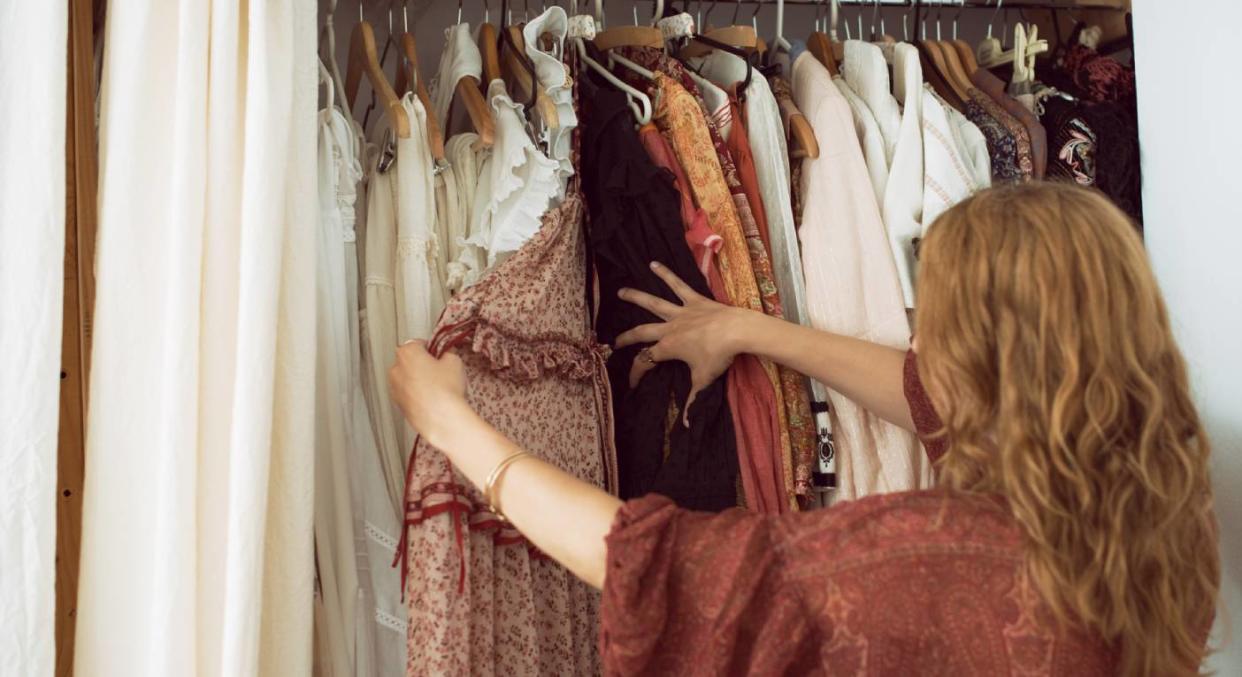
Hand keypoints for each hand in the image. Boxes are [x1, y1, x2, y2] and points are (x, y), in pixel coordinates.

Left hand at [388, 339, 468, 443]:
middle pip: (409, 360)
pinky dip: (416, 394)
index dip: (431, 348)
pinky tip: (432, 399)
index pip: (418, 343)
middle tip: (439, 370)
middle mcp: (395, 369)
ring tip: (436, 387)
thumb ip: (447, 353)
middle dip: (421, 364)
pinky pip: (407, 394)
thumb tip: (446, 355)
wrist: (441, 419)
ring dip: (418, 380)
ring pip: (407, 378)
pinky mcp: (398, 404)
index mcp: (407, 353)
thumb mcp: (454, 362)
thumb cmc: (445, 391)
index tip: (438, 353)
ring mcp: (394, 388)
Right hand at [616, 262, 753, 422]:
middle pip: (641, 332)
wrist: (738, 331)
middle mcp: (669, 328)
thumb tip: (685, 426)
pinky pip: (678, 285)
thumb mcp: (704, 381)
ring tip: (621, 291)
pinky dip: (666, 274)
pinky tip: (655, 264)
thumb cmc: (719, 356)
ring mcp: (680, 312)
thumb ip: (692, 402)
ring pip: (653, 303)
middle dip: (626, 337)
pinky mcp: (694, 300)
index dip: (635, 374)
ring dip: (636, 297)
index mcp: (668, 348)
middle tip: (614, 340)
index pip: (645, 362)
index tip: (631, 384)